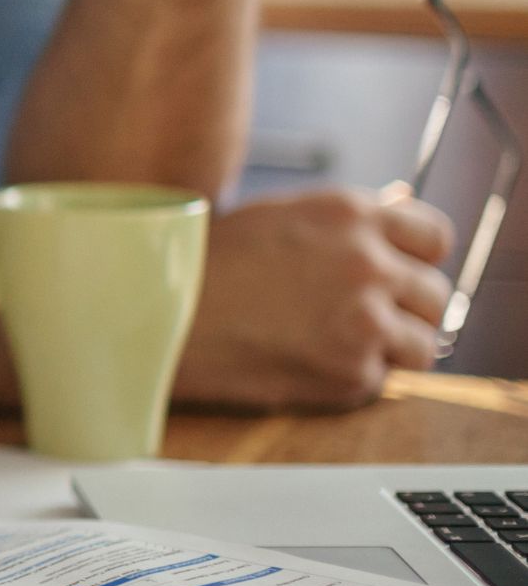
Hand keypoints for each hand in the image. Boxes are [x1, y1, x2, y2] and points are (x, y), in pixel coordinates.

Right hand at [173, 186, 453, 410]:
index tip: (396, 275)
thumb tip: (404, 204)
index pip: (435, 236)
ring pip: (420, 345)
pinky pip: (377, 381)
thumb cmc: (203, 265)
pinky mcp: (350, 372)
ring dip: (386, 350)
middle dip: (402, 309)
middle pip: (433, 295)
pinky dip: (347, 379)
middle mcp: (368, 263)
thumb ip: (347, 220)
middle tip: (354, 318)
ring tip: (330, 346)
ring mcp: (365, 320)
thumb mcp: (279, 217)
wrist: (152, 316)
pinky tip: (300, 363)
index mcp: (351, 214)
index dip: (415, 260)